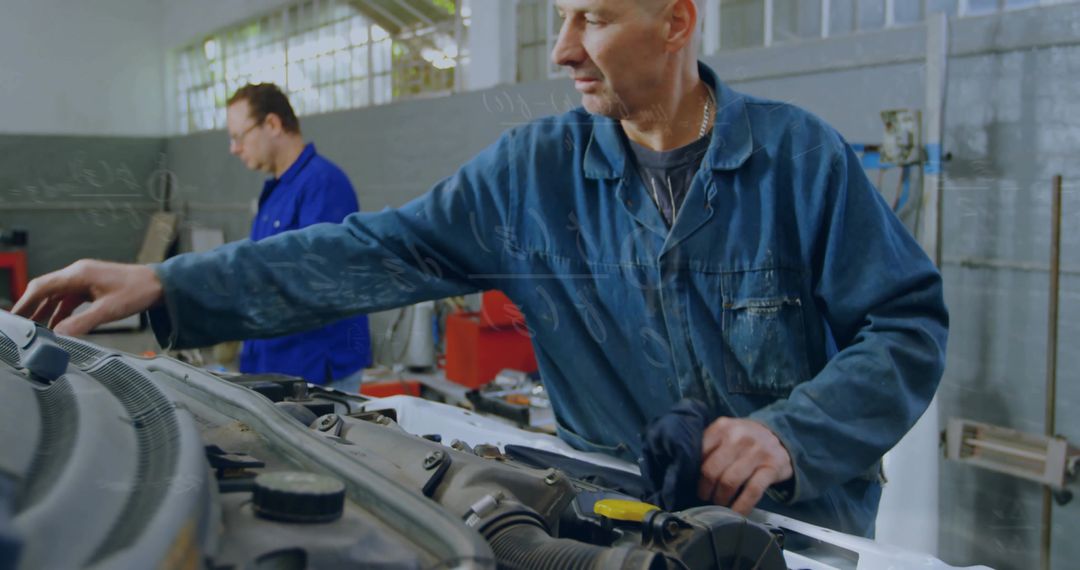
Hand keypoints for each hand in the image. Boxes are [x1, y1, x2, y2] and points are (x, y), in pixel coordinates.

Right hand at [12, 260, 163, 335]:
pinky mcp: (92, 287)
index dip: (25, 302)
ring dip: (45, 311)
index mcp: (78, 274)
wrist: (160, 284)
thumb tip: (59, 335)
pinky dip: (61, 312)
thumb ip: (82, 323)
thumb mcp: (109, 310)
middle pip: (45, 290)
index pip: (42, 287)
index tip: (14, 317)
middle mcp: (78, 273)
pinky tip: (56, 326)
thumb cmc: (138, 291)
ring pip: (57, 296)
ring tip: (34, 329)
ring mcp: (84, 280)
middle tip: (19, 325)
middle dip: (31, 308)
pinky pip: (69, 299)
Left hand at [698, 417, 792, 514]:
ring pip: (730, 482)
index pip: (699, 453)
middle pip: (712, 470)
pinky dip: (741, 506)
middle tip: (704, 497)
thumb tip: (687, 470)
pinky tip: (735, 513)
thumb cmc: (744, 440)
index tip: (691, 484)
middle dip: (705, 489)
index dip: (693, 473)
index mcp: (723, 427)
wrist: (779, 438)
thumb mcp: (725, 433)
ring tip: (719, 504)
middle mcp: (739, 437)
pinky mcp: (772, 467)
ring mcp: (757, 452)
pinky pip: (752, 491)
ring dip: (721, 499)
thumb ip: (709, 446)